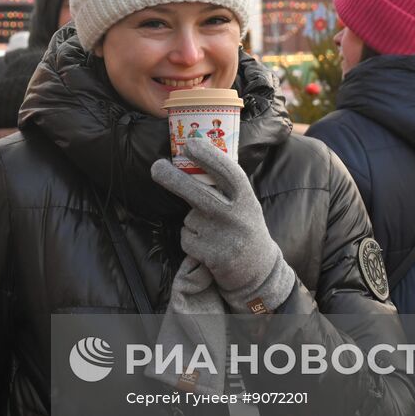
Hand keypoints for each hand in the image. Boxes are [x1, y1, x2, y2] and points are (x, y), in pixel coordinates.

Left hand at [150, 138, 297, 312]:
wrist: (258, 271)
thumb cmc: (245, 229)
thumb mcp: (245, 205)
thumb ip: (226, 190)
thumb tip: (193, 163)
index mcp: (247, 200)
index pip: (229, 173)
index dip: (210, 157)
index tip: (190, 144)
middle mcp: (236, 216)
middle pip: (199, 194)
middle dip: (174, 179)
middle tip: (156, 167)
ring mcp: (224, 237)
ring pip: (189, 219)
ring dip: (193, 223)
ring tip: (213, 233)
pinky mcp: (212, 256)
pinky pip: (186, 238)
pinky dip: (191, 241)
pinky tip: (209, 248)